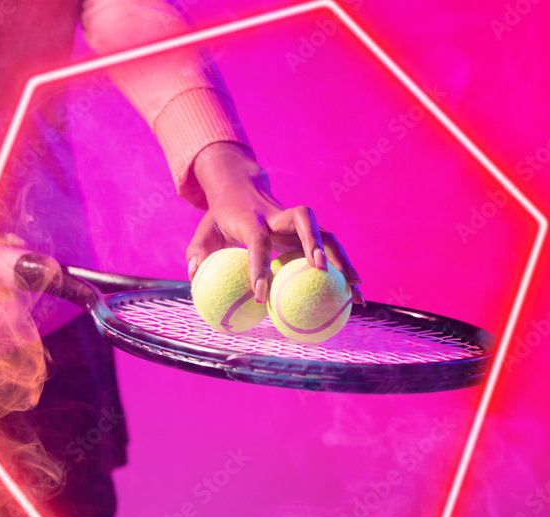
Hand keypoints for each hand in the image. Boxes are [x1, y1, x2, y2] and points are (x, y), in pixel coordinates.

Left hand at [187, 142, 363, 305]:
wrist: (243, 188)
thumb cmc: (221, 216)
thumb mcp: (203, 231)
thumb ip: (197, 253)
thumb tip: (194, 277)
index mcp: (252, 218)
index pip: (258, 240)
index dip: (259, 266)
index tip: (260, 295)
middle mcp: (280, 217)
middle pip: (305, 222)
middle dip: (315, 244)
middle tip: (322, 273)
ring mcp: (297, 223)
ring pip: (326, 234)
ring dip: (343, 259)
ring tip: (355, 291)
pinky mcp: (308, 232)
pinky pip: (331, 248)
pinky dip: (345, 268)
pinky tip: (355, 294)